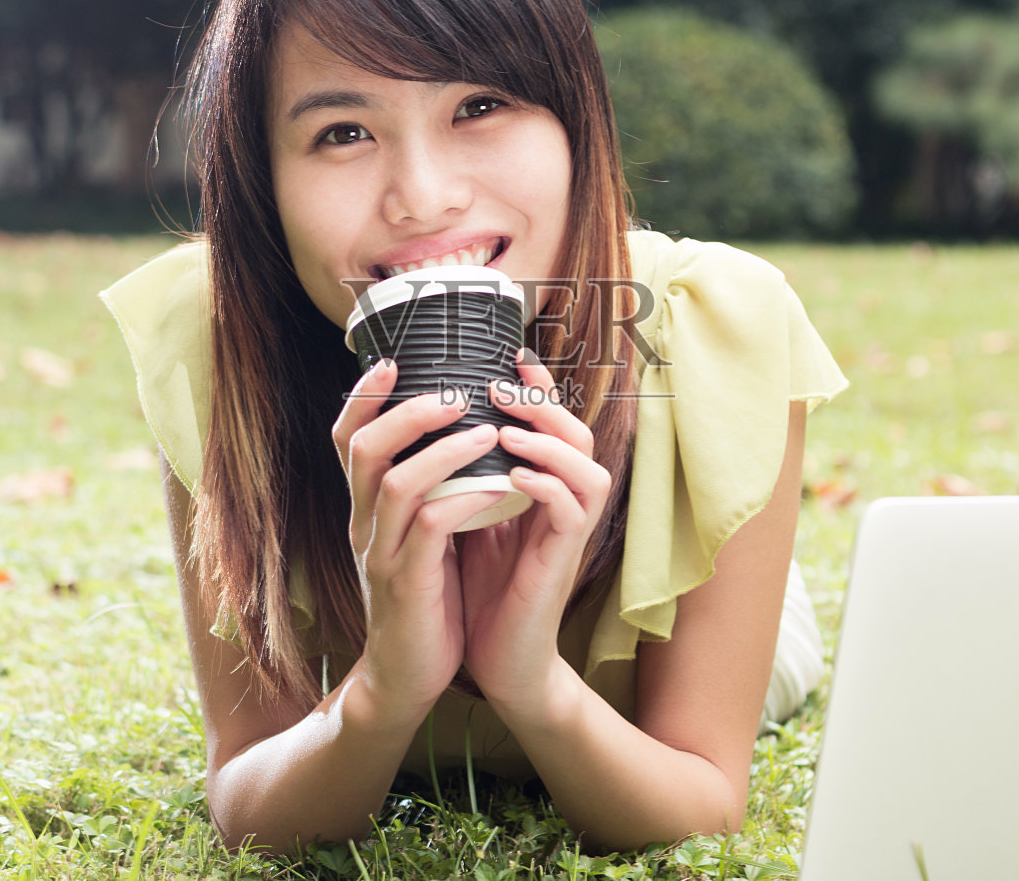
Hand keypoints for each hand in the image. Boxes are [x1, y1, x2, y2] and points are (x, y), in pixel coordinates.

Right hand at [332, 360, 505, 724]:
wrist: (407, 675)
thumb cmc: (425, 596)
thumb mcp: (421, 534)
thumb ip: (429, 488)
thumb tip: (461, 432)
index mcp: (367, 507)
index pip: (348, 439)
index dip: (364, 397)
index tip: (393, 361)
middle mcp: (364, 524)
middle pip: (363, 450)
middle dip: (406, 411)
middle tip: (452, 391)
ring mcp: (380, 554)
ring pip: (395, 484)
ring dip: (440, 450)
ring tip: (483, 430)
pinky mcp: (405, 585)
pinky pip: (428, 530)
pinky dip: (460, 500)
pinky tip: (493, 487)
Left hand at [457, 350, 611, 721]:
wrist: (493, 661)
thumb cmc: (477, 588)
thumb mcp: (464, 516)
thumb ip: (463, 473)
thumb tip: (429, 422)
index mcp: (540, 487)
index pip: (551, 423)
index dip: (537, 386)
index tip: (508, 355)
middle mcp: (562, 503)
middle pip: (579, 433)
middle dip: (544, 403)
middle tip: (501, 387)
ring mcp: (567, 532)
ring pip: (589, 467)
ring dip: (550, 441)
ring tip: (507, 428)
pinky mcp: (563, 562)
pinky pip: (573, 511)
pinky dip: (548, 487)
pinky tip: (515, 476)